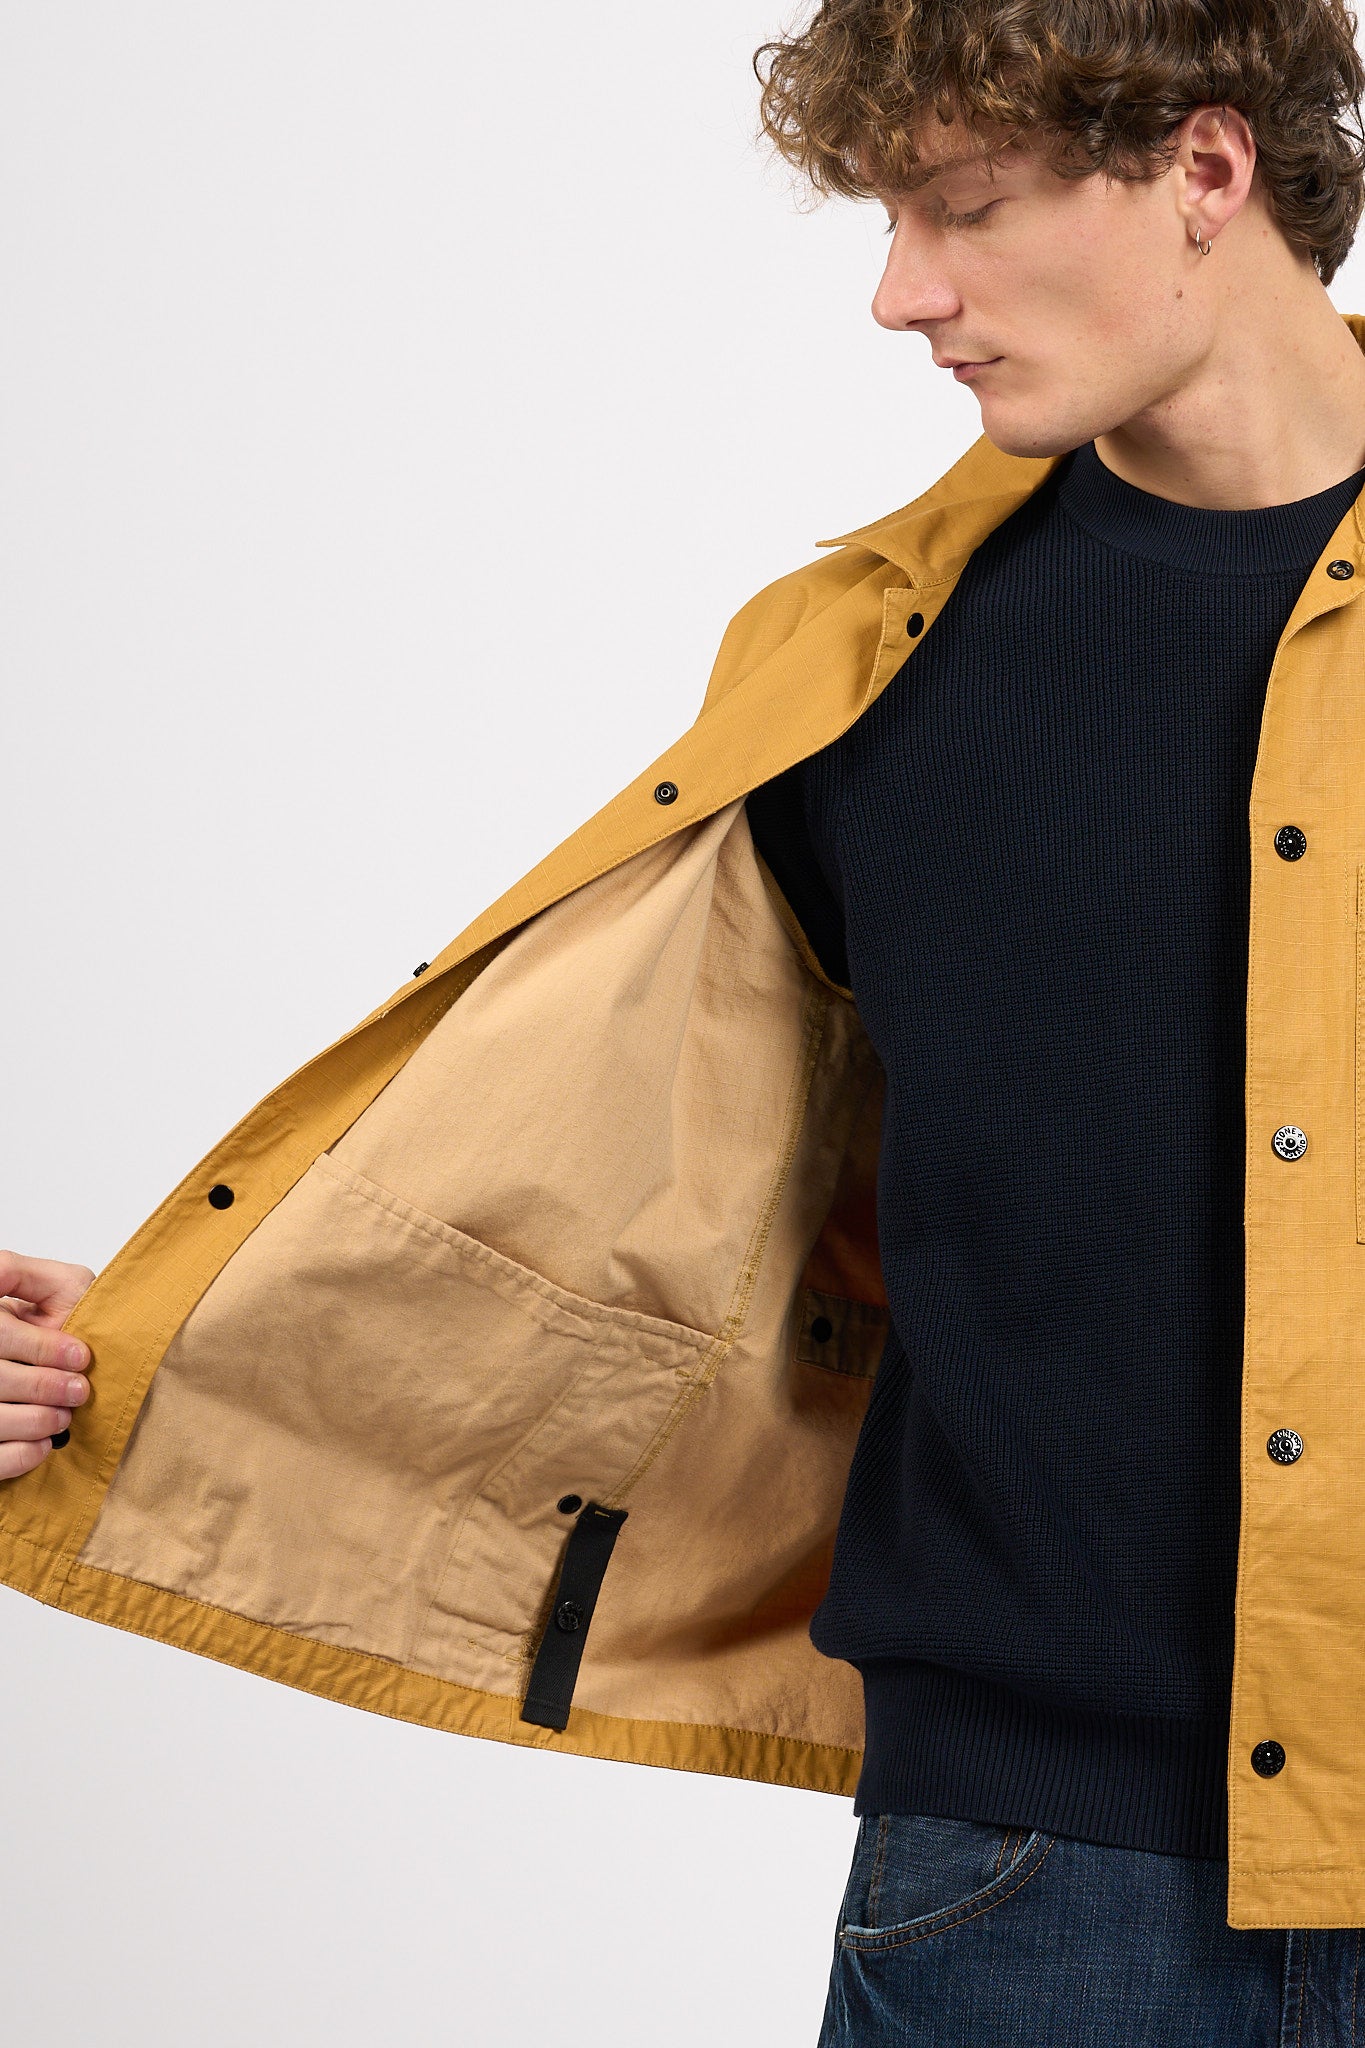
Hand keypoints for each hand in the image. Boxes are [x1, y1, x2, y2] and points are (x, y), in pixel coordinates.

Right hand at [0, 1253, 94, 1478]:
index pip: (1, 1335)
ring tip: (64, 1415)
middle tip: (79, 1390)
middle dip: (45, 1386)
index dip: (42, 1348)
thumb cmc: (73, 1320)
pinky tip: (44, 1443)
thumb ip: (24, 1272)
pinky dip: (22, 1455)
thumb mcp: (60, 1285)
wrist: (85, 1362)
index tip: (80, 1355)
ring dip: (37, 1421)